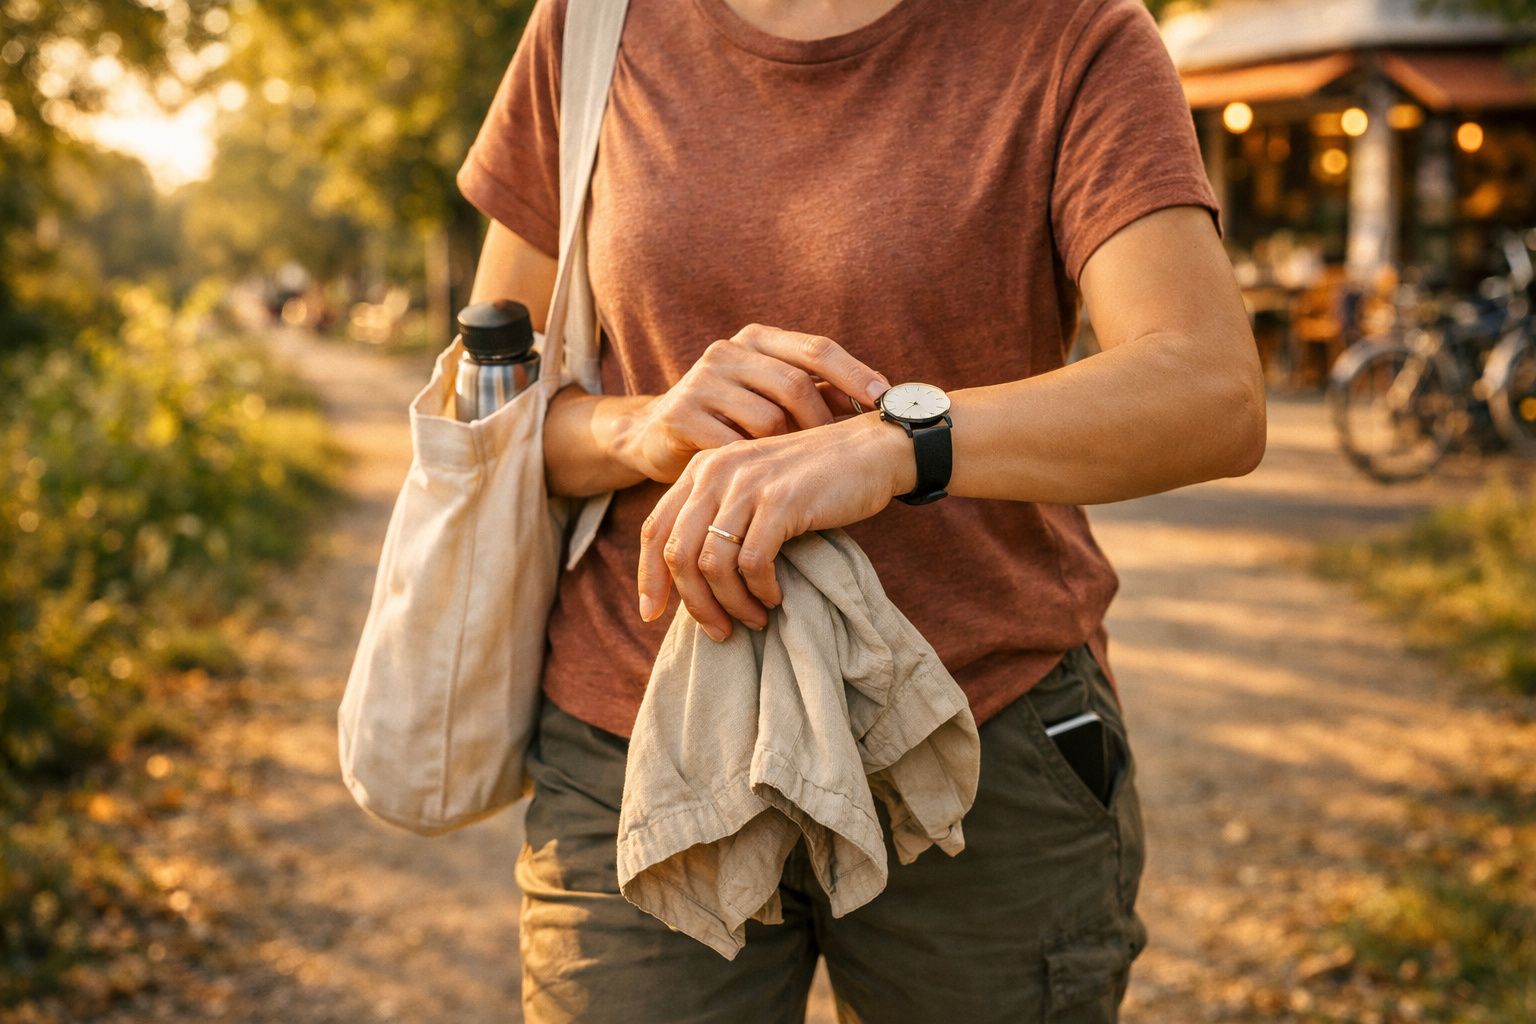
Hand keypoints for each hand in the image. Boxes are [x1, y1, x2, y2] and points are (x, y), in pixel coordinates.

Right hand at [609, 323, 890, 483]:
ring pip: (767, 419)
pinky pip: (734, 446)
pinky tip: (764, 485)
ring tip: (799, 474)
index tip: (886, 400)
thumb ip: (815, 393)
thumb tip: (882, 401)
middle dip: (821, 423)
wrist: (653, 436)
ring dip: (789, 451)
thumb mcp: (770, 398)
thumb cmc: (730, 420)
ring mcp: (700, 382)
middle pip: (795, 385)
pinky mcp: (680, 416)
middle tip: (837, 455)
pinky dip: (755, 467)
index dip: (855, 374)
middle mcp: (727, 352)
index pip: (816, 349)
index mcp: (756, 339)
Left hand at [636, 412, 915, 640]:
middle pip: (678, 553)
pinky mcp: (782, 501)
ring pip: (713, 564)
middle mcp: (716, 471)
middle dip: (693, 603)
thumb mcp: (754, 490)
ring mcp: (749, 484)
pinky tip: (775, 597)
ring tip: (753, 618)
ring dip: (731, 603)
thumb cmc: (814, 480)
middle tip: (718, 631)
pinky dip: (760, 590)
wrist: (872, 449)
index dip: (648, 578)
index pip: (654, 529)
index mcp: (702, 468)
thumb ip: (719, 518)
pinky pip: (753, 563)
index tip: (652, 615)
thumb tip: (688, 584)